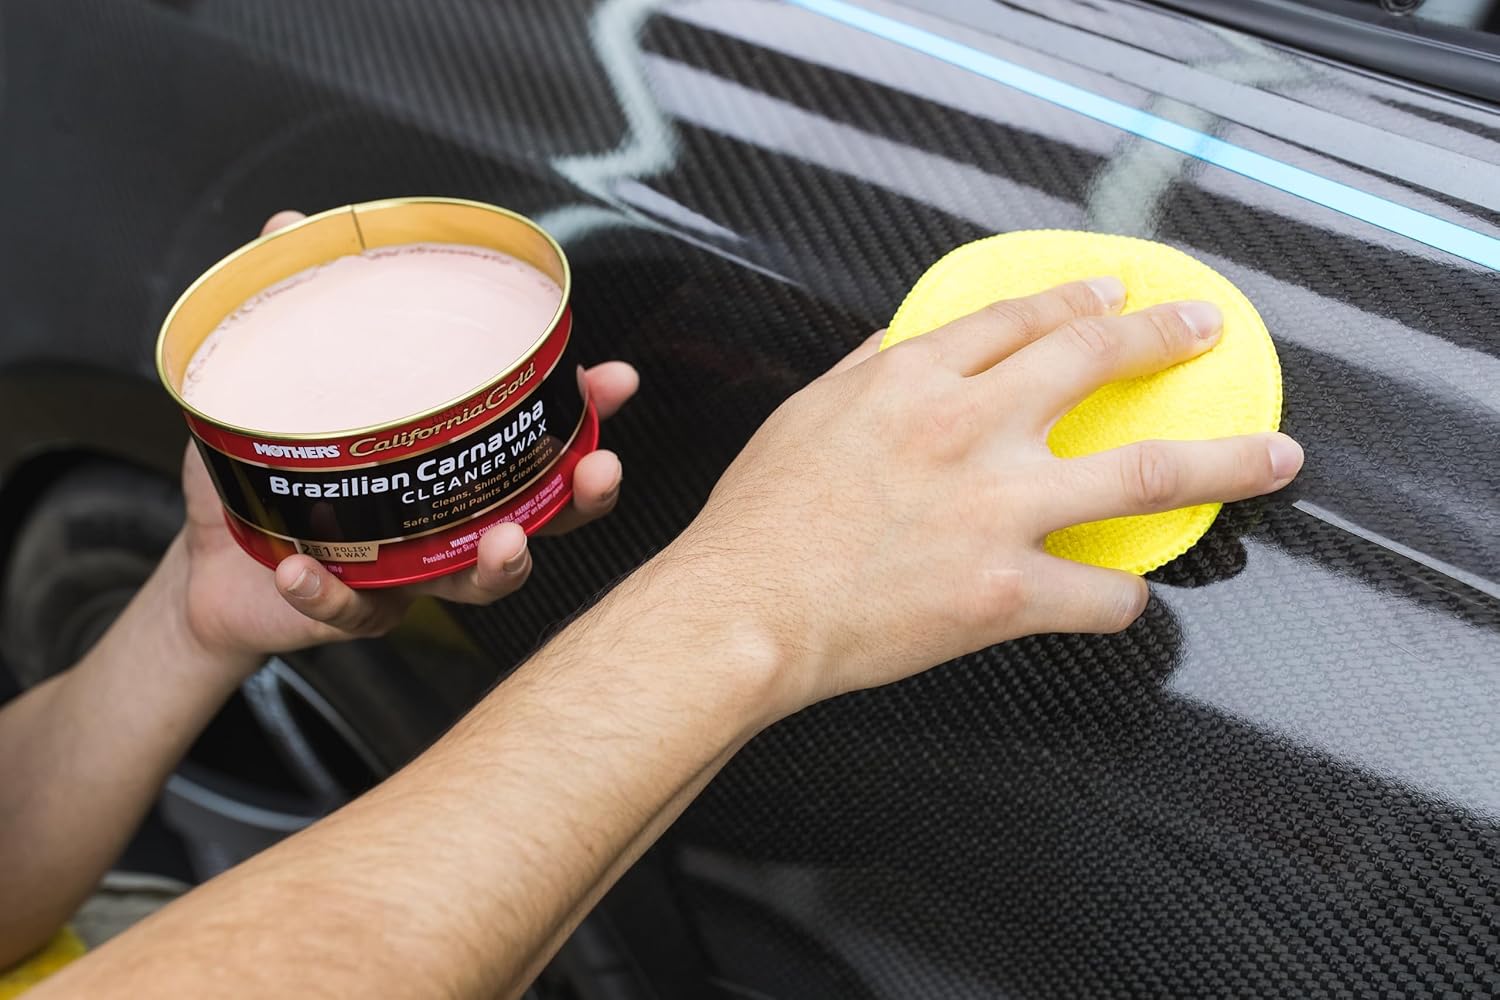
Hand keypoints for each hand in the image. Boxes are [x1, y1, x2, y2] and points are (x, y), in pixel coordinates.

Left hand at [176, 210, 638, 666]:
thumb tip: (289, 222)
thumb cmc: (265, 473)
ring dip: (502, 566)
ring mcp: (409, 573)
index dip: (585, 414)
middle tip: (596, 472)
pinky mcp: (353, 613)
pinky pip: (353, 614)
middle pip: (542, 519)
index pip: (535, 442)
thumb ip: (293, 310)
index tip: (617, 380)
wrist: (205, 566)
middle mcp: (446, 522)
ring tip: (502, 543)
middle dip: (581, 498)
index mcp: (448, 466)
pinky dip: (330, 596)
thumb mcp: (276, 382)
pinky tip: (304, 571)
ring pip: (477, 582)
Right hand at [657, 277, 1302, 719]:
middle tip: (1202, 332)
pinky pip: (1102, 591)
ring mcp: (998, 508)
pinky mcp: (1008, 590)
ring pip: (1145, 473)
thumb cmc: (759, 525)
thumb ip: (866, 372)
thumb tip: (902, 347)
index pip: (1019, 317)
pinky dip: (1124, 594)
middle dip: (1163, 338)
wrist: (742, 610)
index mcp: (914, 379)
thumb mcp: (803, 416)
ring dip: (1225, 460)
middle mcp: (970, 427)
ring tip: (1272, 457)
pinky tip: (1130, 594)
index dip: (1077, 299)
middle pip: (1095, 359)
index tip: (1110, 294)